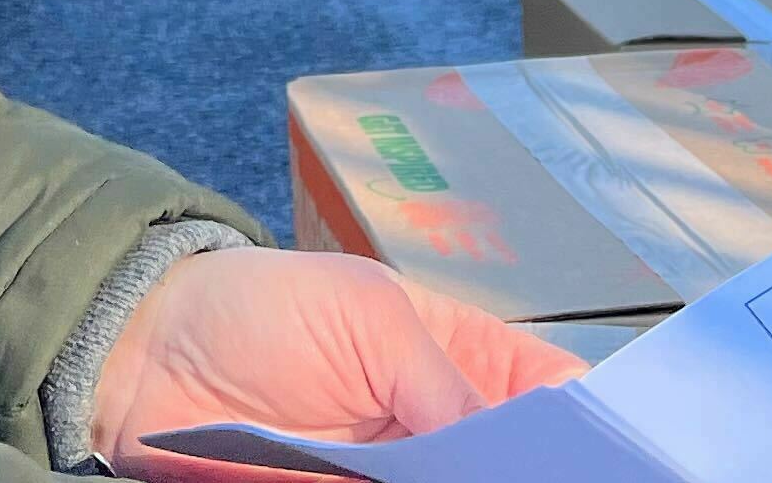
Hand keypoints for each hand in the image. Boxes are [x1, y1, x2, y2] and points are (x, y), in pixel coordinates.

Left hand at [87, 246, 587, 478]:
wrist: (147, 357)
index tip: (625, 451)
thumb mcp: (368, 317)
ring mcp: (397, 478)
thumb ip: (445, 384)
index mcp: (466, 357)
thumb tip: (509, 448)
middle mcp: (444, 429)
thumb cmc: (261, 306)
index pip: (557, 397)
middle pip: (520, 463)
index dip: (597, 425)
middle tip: (571, 479)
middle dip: (540, 469)